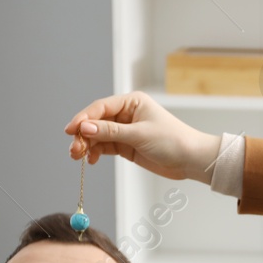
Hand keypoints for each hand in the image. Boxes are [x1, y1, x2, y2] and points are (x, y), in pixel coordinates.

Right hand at [63, 90, 219, 182]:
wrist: (191, 160)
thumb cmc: (173, 141)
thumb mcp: (139, 135)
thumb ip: (111, 132)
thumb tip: (86, 127)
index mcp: (132, 102)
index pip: (101, 107)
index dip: (83, 118)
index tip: (70, 130)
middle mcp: (127, 113)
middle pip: (96, 121)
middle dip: (83, 134)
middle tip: (74, 149)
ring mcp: (125, 130)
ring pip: (98, 135)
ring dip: (87, 145)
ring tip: (79, 157)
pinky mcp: (126, 145)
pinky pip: (105, 146)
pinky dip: (95, 152)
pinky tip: (90, 160)